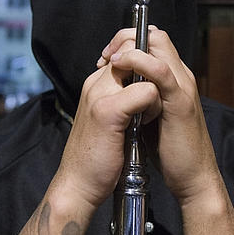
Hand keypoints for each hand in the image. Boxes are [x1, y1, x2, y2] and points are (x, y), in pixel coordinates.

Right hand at [53, 54, 161, 213]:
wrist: (79, 185)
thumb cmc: (97, 158)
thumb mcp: (109, 121)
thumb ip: (121, 101)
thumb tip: (142, 91)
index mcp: (97, 84)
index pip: (125, 49)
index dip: (144, 59)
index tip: (152, 84)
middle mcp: (96, 83)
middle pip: (131, 49)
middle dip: (152, 66)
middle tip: (155, 98)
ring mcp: (100, 94)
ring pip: (139, 65)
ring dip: (154, 86)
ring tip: (148, 114)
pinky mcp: (108, 111)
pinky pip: (144, 91)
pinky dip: (152, 106)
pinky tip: (145, 124)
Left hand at [98, 27, 221, 206]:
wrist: (191, 177)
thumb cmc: (168, 150)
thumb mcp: (148, 115)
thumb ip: (139, 96)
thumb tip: (118, 88)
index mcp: (172, 79)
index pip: (152, 42)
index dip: (127, 41)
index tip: (106, 57)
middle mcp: (180, 77)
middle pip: (155, 36)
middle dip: (126, 37)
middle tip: (107, 55)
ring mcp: (182, 86)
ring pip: (159, 45)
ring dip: (130, 45)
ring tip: (111, 59)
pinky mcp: (180, 101)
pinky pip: (160, 71)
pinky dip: (139, 62)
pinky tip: (121, 66)